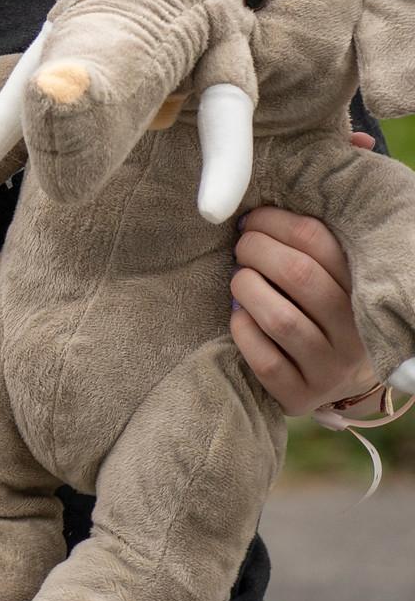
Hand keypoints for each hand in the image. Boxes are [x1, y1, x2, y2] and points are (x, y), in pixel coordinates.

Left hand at [232, 200, 376, 416]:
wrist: (335, 381)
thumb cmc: (321, 314)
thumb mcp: (330, 280)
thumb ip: (306, 248)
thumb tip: (253, 204)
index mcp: (362, 291)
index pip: (319, 242)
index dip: (275, 222)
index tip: (251, 220)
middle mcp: (353, 332)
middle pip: (298, 276)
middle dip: (256, 250)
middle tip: (241, 247)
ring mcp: (329, 368)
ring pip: (281, 320)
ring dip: (246, 289)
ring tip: (239, 279)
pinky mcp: (301, 395)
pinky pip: (265, 361)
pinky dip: (243, 330)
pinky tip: (240, 317)